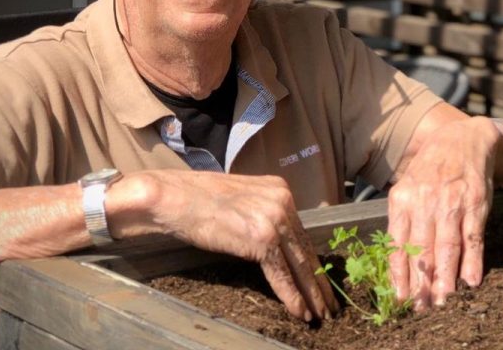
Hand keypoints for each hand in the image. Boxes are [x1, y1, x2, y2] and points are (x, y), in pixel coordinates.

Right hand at [140, 170, 336, 321]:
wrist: (171, 198)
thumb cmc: (196, 201)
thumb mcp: (241, 201)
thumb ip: (261, 215)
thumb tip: (275, 243)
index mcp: (279, 190)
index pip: (301, 233)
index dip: (313, 261)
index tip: (322, 280)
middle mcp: (283, 201)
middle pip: (306, 249)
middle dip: (319, 281)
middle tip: (330, 304)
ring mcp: (274, 219)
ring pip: (299, 264)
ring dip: (311, 294)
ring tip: (321, 314)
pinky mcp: (262, 239)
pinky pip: (281, 274)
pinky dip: (292, 296)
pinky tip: (301, 312)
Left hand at [385, 117, 498, 310]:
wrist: (463, 138)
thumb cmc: (431, 168)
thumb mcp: (408, 187)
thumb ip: (404, 221)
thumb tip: (399, 261)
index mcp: (403, 198)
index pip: (398, 243)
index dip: (400, 274)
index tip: (401, 298)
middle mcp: (425, 201)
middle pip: (421, 249)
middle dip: (421, 282)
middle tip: (422, 307)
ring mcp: (452, 202)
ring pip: (446, 246)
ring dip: (445, 277)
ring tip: (443, 299)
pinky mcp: (476, 203)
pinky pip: (473, 237)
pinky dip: (473, 260)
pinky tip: (471, 280)